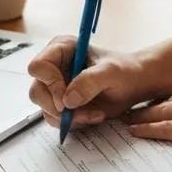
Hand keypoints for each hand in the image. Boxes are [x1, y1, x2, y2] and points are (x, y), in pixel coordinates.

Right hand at [27, 35, 151, 130]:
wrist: (134, 85)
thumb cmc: (125, 71)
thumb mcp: (111, 72)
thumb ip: (89, 81)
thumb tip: (67, 100)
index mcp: (61, 48)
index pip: (38, 67)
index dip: (50, 84)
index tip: (66, 98)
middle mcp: (54, 66)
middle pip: (37, 91)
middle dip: (57, 107)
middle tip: (78, 111)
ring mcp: (56, 86)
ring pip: (45, 108)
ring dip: (69, 118)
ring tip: (94, 114)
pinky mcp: (62, 103)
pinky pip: (56, 119)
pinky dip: (74, 123)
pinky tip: (93, 116)